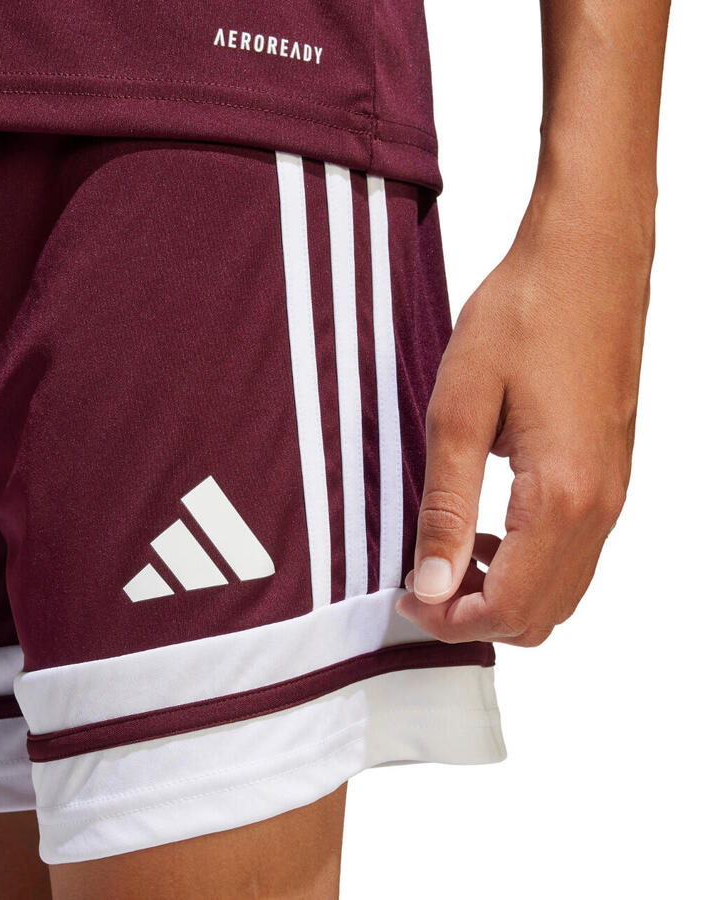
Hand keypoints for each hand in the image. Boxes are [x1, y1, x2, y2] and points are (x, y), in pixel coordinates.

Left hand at [397, 188, 652, 646]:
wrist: (588, 256)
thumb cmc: (524, 317)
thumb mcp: (459, 412)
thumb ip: (446, 507)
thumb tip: (432, 585)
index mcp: (561, 496)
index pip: (507, 607)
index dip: (449, 620)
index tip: (404, 599)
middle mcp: (601, 507)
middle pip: (539, 615)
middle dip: (475, 618)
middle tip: (420, 585)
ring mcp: (613, 493)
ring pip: (561, 592)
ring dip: (501, 594)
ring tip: (446, 559)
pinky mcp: (610, 475)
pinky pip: (573, 553)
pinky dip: (527, 566)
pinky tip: (486, 530)